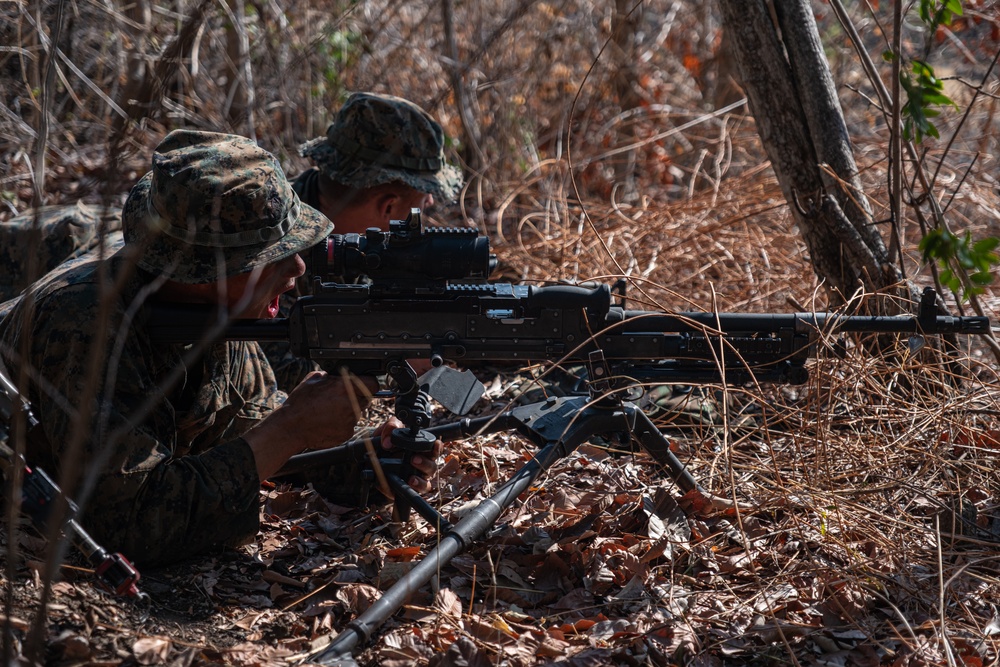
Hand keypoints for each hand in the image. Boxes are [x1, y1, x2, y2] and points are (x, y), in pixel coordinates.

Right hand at [246, 370, 377, 479]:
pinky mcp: (347, 433)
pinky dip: (342, 424)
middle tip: (342, 399)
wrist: (291, 427)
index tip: (365, 386)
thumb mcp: (314, 379)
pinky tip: (328, 422)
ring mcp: (350, 420)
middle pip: (366, 399)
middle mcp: (351, 403)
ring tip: (330, 411)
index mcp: (345, 387)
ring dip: (348, 411)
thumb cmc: (300, 403)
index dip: (368, 384)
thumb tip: (341, 375)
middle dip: (357, 397)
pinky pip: (350, 426)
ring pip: (357, 413)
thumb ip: (333, 376)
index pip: (372, 383)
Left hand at [372, 417, 442, 493]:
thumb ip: (390, 427)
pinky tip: (405, 486)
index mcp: (420, 449)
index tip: (435, 444)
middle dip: (425, 463)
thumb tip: (387, 442)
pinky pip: (412, 492)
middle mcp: (421, 465)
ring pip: (426, 483)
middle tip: (413, 459)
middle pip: (432, 467)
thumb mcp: (386, 431)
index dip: (437, 448)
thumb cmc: (385, 443)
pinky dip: (409, 490)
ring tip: (411, 478)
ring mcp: (415, 478)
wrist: (369, 458)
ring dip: (420, 481)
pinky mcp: (405, 489)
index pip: (434, 449)